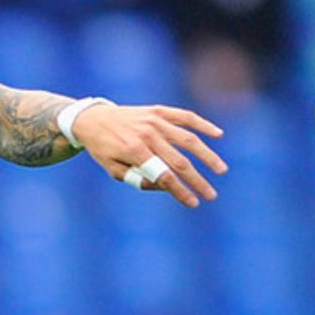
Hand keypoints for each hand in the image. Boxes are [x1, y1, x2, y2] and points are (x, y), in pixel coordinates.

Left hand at [71, 103, 227, 207]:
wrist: (93, 118)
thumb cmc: (104, 148)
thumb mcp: (114, 170)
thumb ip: (138, 180)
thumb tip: (165, 186)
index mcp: (134, 151)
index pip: (164, 176)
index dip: (180, 191)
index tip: (193, 203)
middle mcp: (148, 134)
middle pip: (179, 161)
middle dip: (197, 181)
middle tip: (212, 195)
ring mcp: (155, 121)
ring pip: (189, 140)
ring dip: (207, 156)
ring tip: (221, 170)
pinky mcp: (159, 111)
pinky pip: (185, 117)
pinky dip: (203, 124)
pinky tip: (218, 134)